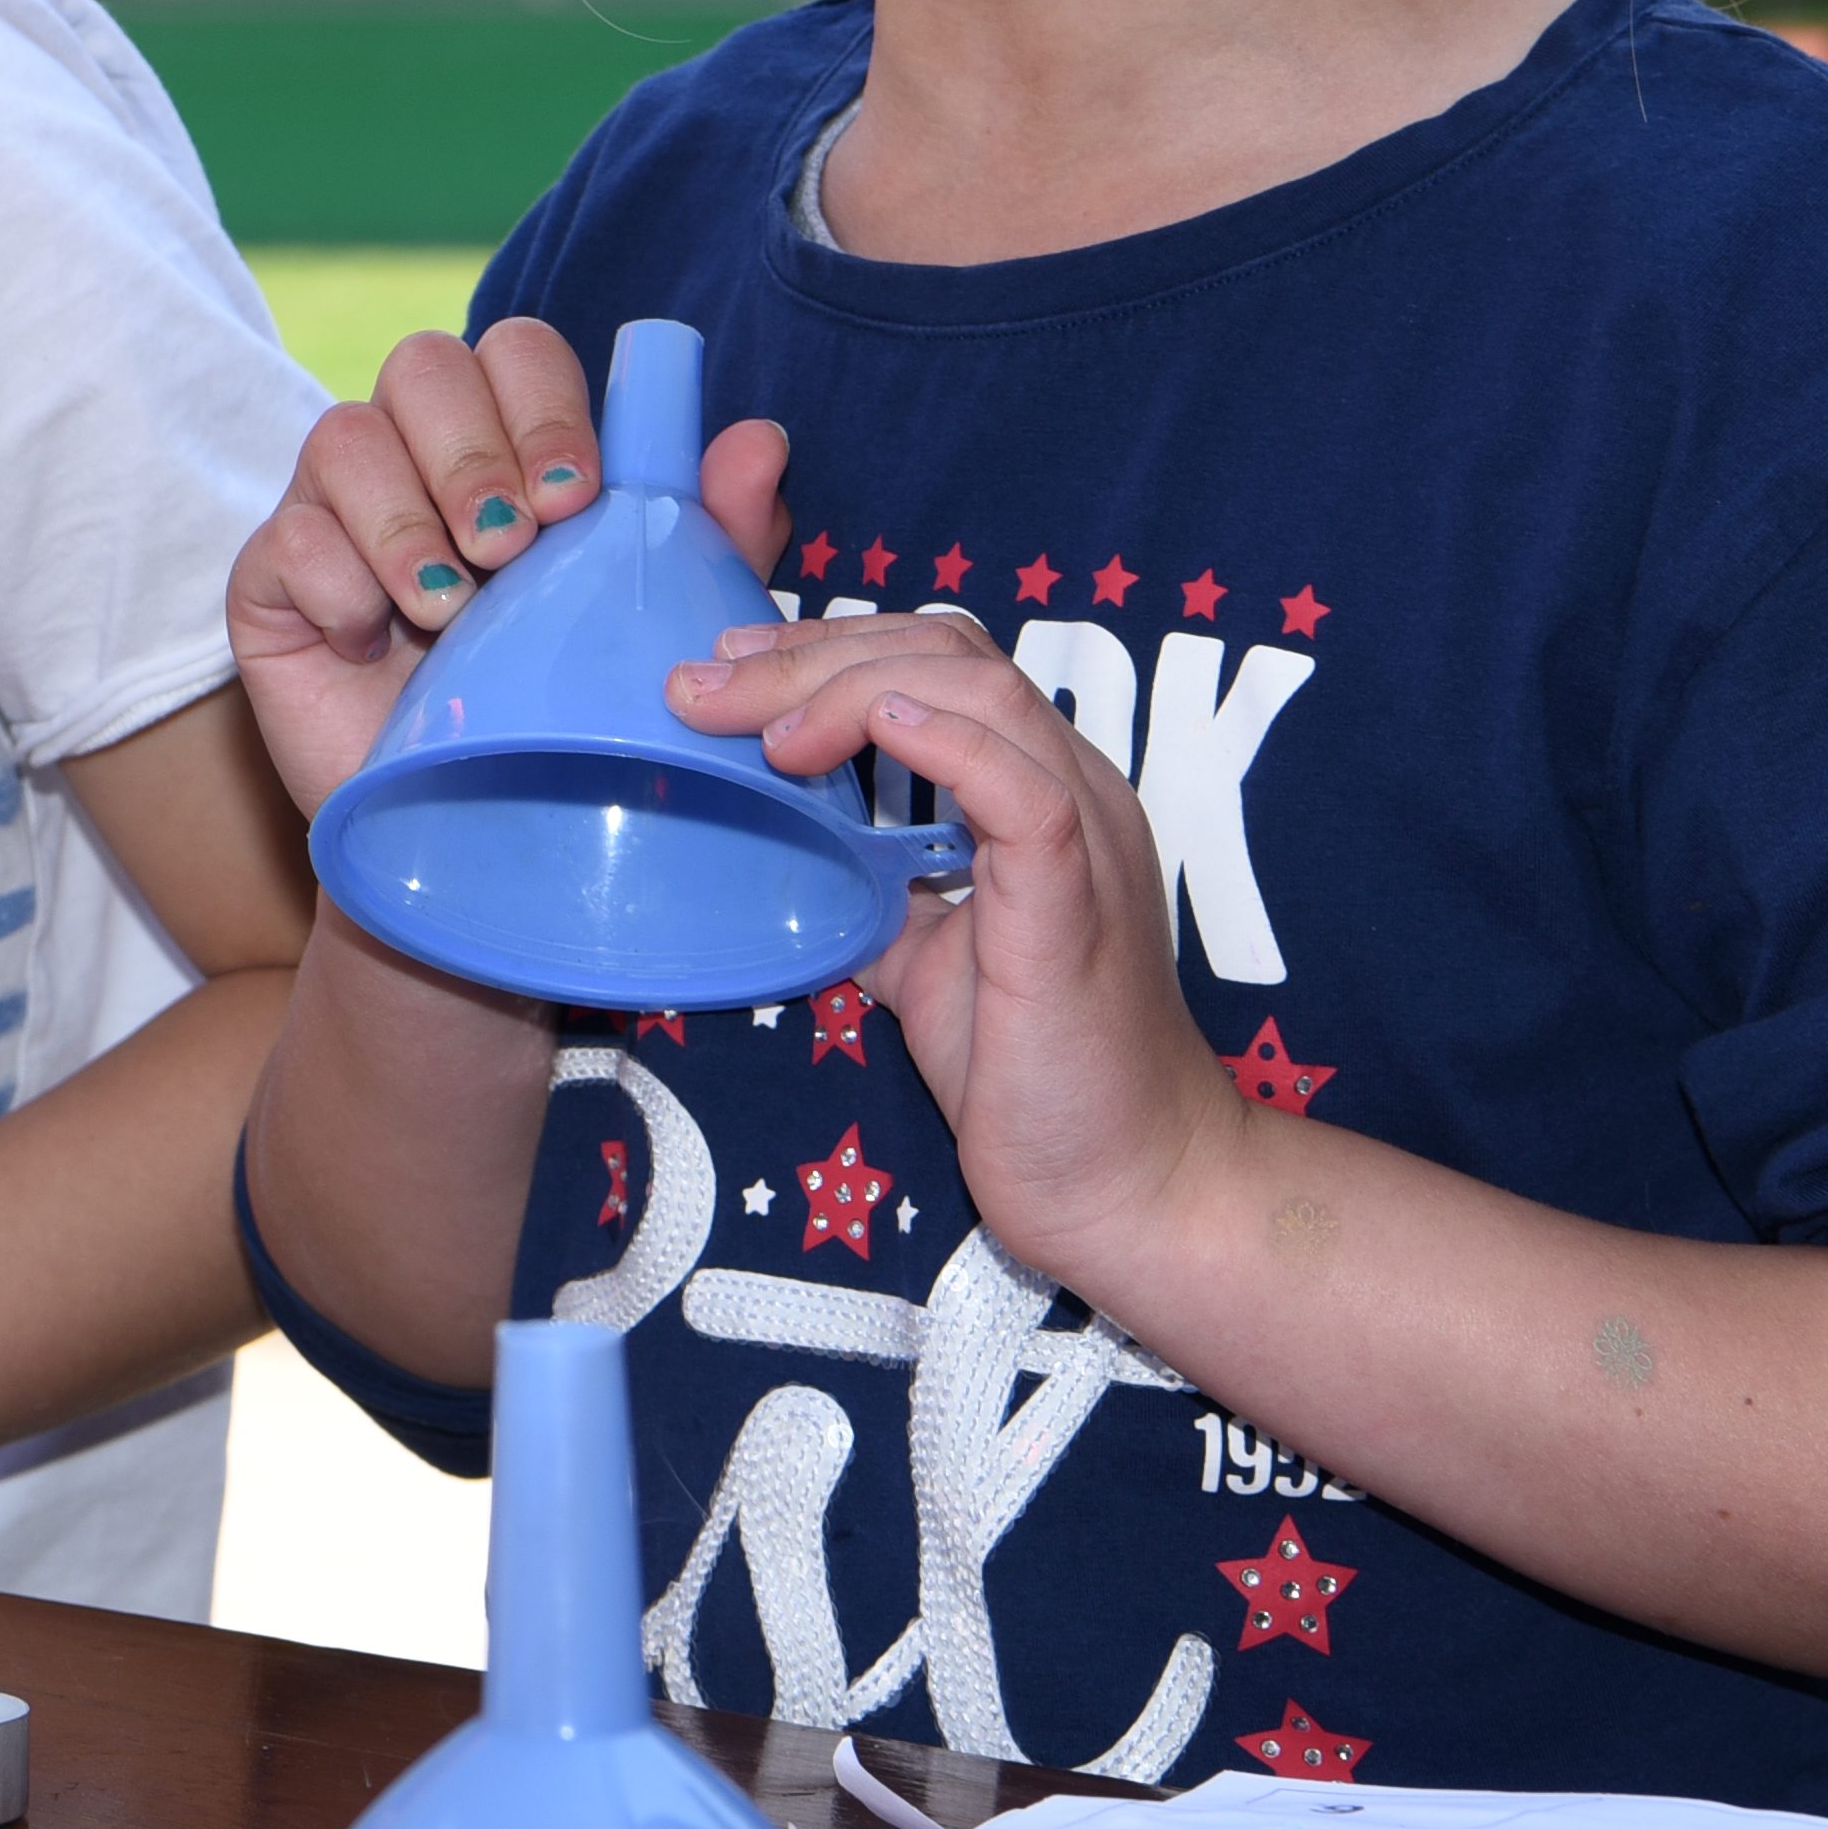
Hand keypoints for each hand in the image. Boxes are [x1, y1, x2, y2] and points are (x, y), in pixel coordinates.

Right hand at [222, 322, 790, 811]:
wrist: (476, 843)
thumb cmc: (567, 714)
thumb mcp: (656, 625)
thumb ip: (710, 532)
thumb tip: (760, 441)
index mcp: (512, 443)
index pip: (517, 350)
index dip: (544, 404)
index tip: (576, 498)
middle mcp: (417, 454)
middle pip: (424, 366)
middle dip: (473, 454)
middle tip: (511, 551)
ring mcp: (334, 509)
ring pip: (344, 435)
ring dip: (404, 518)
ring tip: (448, 607)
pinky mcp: (270, 578)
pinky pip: (286, 538)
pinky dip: (337, 583)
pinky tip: (375, 642)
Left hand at [667, 612, 1241, 1282]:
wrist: (1122, 1181)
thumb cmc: (1034, 1073)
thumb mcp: (925, 960)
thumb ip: (878, 892)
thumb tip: (793, 852)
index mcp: (1041, 793)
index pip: (941, 662)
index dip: (833, 647)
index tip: (730, 668)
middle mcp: (1074, 791)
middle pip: (947, 655)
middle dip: (813, 654)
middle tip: (705, 685)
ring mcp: (1086, 838)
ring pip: (980, 694)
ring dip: (850, 686)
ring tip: (757, 725)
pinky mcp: (1076, 901)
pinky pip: (1024, 791)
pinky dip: (943, 740)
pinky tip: (876, 724)